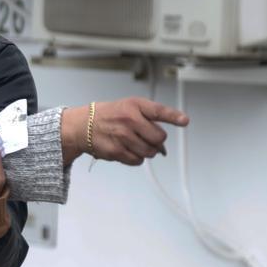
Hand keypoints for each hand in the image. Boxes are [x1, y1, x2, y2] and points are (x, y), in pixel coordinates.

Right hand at [61, 98, 189, 165]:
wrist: (82, 125)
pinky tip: (126, 149)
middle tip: (145, 136)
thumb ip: (150, 120)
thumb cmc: (108, 116)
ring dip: (146, 150)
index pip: (158, 111)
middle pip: (159, 138)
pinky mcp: (116, 151)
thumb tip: (164, 148)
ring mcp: (122, 136)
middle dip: (156, 140)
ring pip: (150, 152)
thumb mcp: (129, 106)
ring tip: (133, 142)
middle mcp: (129, 119)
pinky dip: (136, 158)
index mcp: (134, 105)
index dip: (173, 116)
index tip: (184, 121)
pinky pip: (138, 160)